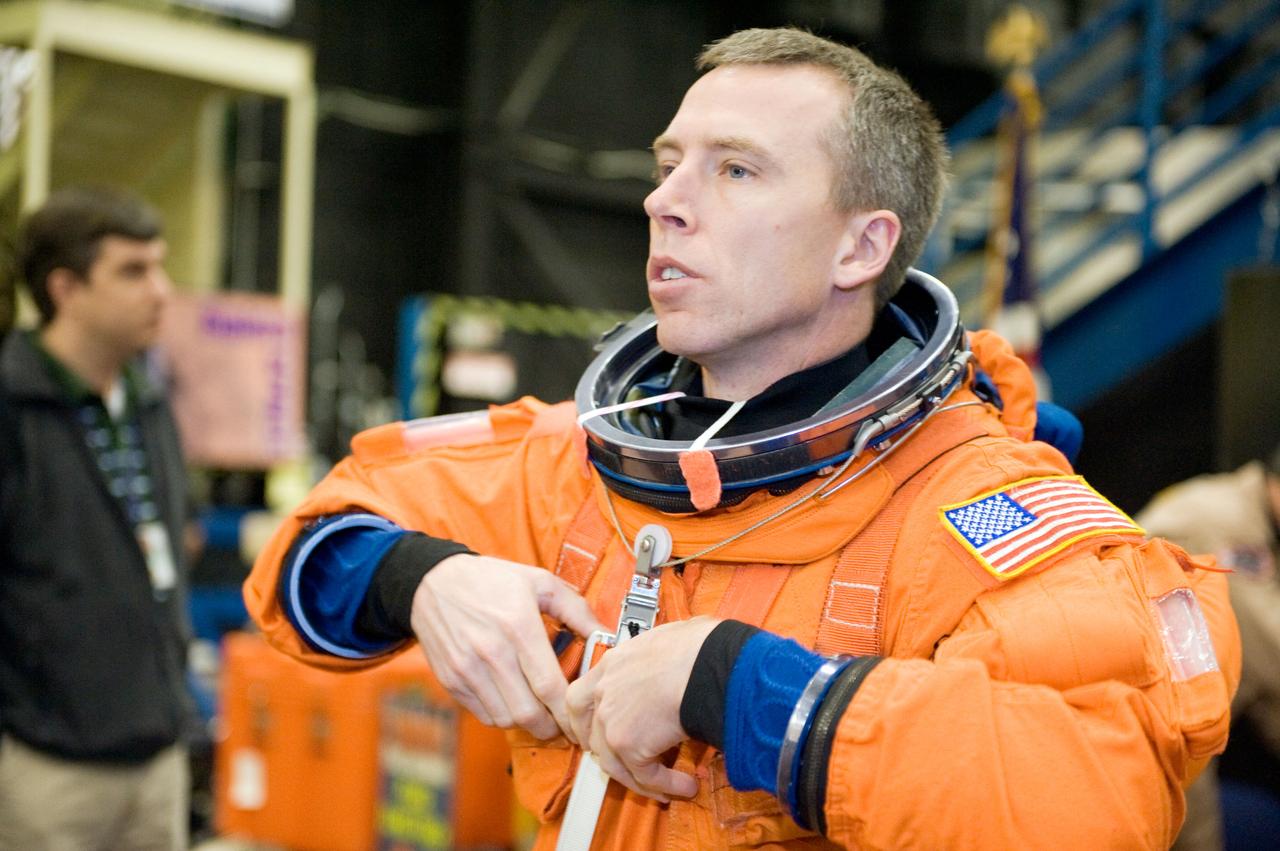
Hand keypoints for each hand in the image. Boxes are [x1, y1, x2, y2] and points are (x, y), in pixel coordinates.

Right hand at [411, 553, 604, 740]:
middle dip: (552, 726)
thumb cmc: (490, 580)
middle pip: (528, 713)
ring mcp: (467, 669)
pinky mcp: (452, 680)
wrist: (433, 582)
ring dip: (527, 722)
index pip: (549, 686)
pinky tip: (513, 699)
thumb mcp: (539, 582)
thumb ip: (576, 609)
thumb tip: (605, 635)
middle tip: (563, 721)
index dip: (569, 712)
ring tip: (539, 710)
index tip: (581, 718)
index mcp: (518, 626)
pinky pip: (484, 714)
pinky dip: (503, 715)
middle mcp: (490, 651)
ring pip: (506, 719)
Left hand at [565, 616, 719, 800]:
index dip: (584, 719)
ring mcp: (611, 719)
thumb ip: (661, 657)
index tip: (591, 732)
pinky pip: (645, 776)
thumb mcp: (670, 641)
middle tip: (627, 763)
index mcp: (613, 663)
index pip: (581, 696)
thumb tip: (682, 662)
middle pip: (589, 732)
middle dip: (605, 753)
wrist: (709, 662)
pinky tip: (686, 785)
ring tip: (666, 784)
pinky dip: (666, 785)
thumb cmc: (702, 647)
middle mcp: (604, 691)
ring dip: (641, 777)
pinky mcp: (628, 744)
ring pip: (614, 762)